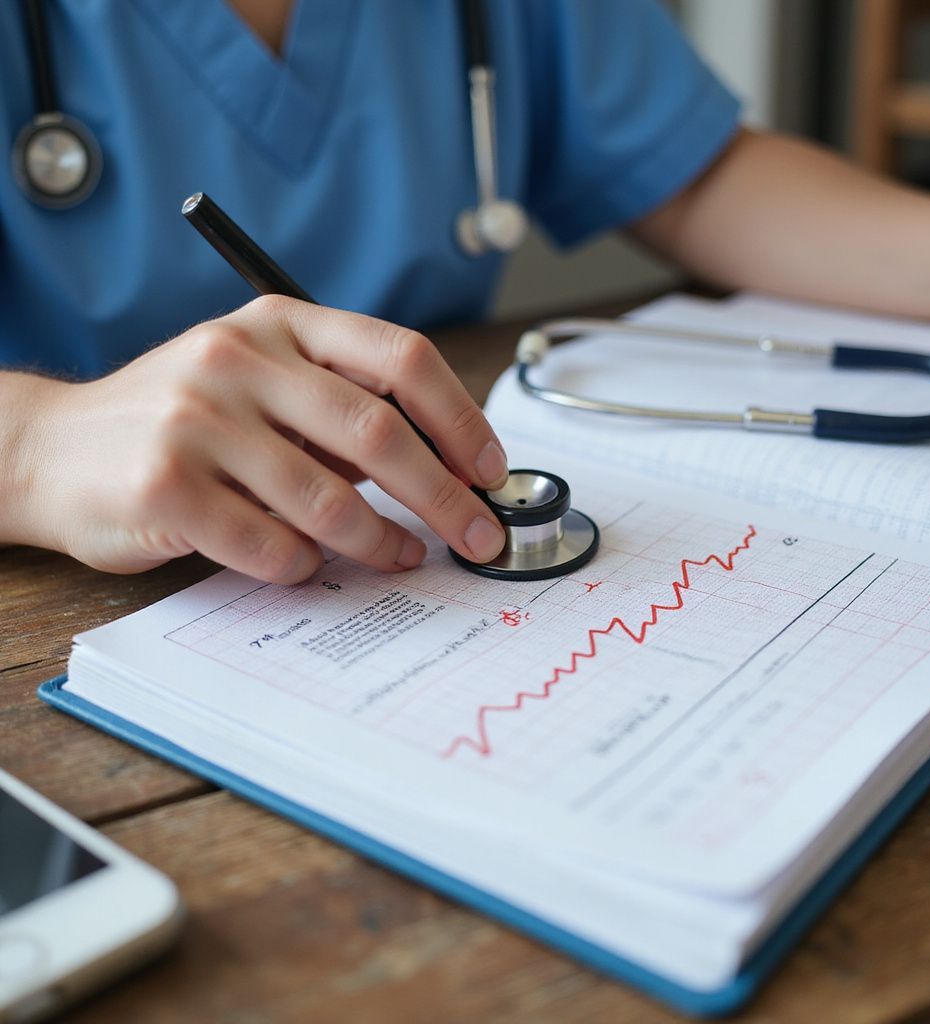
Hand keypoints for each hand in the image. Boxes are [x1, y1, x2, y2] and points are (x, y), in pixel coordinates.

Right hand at [13, 296, 509, 581]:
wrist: (52, 449)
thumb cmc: (180, 420)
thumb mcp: (260, 383)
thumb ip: (339, 409)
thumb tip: (445, 465)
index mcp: (280, 325)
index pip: (401, 357)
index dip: (461, 419)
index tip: (490, 471)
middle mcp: (240, 359)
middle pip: (379, 432)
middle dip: (446, 497)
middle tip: (478, 537)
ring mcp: (198, 419)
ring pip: (331, 500)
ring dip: (382, 542)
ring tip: (400, 557)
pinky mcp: (166, 485)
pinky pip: (272, 545)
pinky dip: (305, 565)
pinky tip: (306, 562)